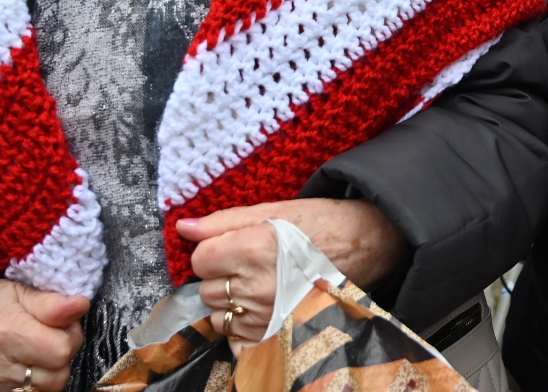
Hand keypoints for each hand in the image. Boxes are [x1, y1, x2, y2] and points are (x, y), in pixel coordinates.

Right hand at [0, 280, 87, 391]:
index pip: (61, 351)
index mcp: (6, 332)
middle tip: (48, 343)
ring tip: (33, 356)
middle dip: (60, 359)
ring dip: (45, 376)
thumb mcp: (20, 292)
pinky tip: (21, 371)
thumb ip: (52, 303)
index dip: (70, 338)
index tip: (62, 329)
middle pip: (56, 378)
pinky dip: (28, 387)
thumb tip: (80, 305)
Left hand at [176, 198, 408, 343]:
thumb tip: (183, 227)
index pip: (200, 259)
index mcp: (253, 249)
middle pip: (206, 288)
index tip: (234, 246)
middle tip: (251, 264)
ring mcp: (265, 315)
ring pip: (218, 314)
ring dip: (229, 301)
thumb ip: (223, 221)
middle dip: (222, 276)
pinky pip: (233, 336)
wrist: (364, 248)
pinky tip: (262, 306)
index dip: (214, 250)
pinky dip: (241, 323)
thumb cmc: (319, 224)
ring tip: (258, 285)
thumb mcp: (272, 212)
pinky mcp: (273, 335)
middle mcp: (256, 286)